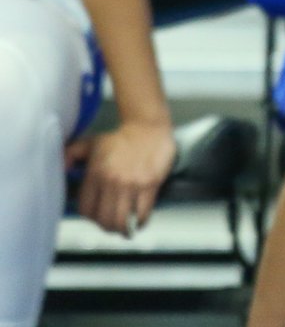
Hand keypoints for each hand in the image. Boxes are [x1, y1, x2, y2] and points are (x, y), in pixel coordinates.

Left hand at [65, 119, 175, 236]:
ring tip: (126, 229)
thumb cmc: (121, 137)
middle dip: (108, 227)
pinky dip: (140, 222)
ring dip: (123, 229)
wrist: (148, 126)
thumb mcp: (91, 143)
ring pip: (122, 220)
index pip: (87, 210)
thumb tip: (63, 169)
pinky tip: (139, 221)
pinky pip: (142, 212)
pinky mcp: (150, 183)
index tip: (98, 218)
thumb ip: (72, 155)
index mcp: (95, 173)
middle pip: (105, 219)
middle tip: (113, 226)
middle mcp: (111, 180)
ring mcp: (132, 183)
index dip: (92, 218)